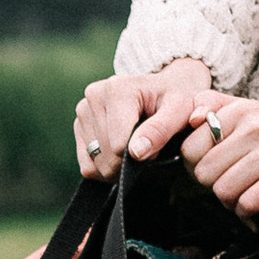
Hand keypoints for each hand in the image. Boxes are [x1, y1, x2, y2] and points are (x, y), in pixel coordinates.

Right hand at [73, 57, 216, 180]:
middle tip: (149, 148)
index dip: (141, 155)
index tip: (157, 143)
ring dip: (118, 168)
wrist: (167, 89)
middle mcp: (94, 96)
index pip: (119, 146)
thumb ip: (160, 130)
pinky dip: (105, 169)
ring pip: (95, 164)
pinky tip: (122, 155)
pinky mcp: (79, 125)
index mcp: (117, 89)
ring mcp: (83, 110)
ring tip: (136, 148)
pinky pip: (87, 166)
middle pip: (107, 157)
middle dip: (129, 163)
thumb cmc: (176, 100)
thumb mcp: (180, 111)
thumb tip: (135, 152)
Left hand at [178, 80, 258, 216]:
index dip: (198, 166)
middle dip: (215, 186)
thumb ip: (213, 106)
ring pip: (223, 190)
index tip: (219, 167)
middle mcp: (257, 126)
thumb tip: (191, 116)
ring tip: (247, 193)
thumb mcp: (248, 115)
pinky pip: (249, 202)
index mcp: (241, 110)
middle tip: (235, 184)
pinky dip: (248, 211)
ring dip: (232, 202)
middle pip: (204, 173)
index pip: (190, 149)